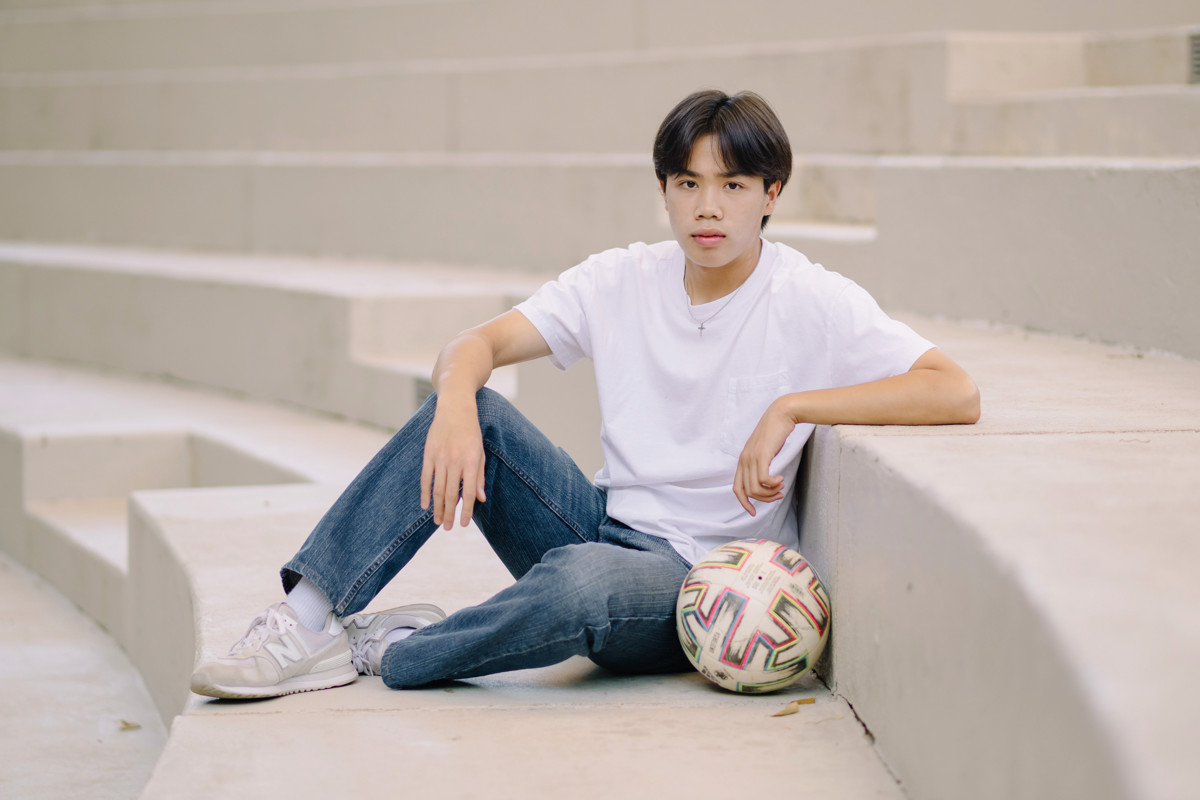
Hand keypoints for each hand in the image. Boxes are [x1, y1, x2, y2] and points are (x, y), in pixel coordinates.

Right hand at [420, 395, 486, 529]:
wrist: (455, 408)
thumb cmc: (471, 432)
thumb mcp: (480, 452)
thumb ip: (479, 476)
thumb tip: (481, 499)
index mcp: (471, 461)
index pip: (469, 493)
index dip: (467, 510)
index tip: (464, 524)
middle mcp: (455, 461)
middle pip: (450, 494)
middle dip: (449, 514)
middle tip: (447, 528)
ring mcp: (440, 457)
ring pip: (437, 489)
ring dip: (437, 507)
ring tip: (437, 521)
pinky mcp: (429, 453)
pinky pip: (425, 477)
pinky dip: (425, 493)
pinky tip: (425, 505)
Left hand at [733, 397, 796, 515]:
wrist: (781, 414)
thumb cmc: (776, 433)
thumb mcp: (765, 451)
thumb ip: (761, 464)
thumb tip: (765, 482)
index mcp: (743, 461)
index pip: (737, 489)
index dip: (744, 503)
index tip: (753, 512)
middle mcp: (744, 460)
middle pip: (748, 492)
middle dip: (764, 499)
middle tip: (778, 495)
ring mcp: (751, 457)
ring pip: (756, 488)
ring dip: (770, 493)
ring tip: (781, 487)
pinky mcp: (762, 455)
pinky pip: (764, 480)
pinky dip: (773, 484)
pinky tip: (781, 479)